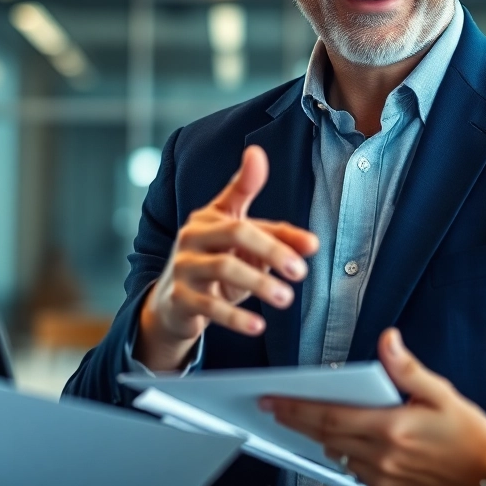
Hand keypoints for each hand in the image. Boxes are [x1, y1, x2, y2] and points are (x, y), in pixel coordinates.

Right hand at [136, 146, 318, 370]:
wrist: (174, 305)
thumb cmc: (216, 266)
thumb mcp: (245, 249)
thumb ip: (279, 238)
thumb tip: (312, 244)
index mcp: (211, 216)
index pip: (239, 195)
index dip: (249, 177)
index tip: (261, 161)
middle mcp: (193, 234)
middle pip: (236, 232)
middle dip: (272, 250)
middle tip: (299, 270)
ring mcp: (184, 265)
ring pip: (223, 267)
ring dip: (259, 282)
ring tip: (286, 298)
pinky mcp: (179, 297)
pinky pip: (209, 306)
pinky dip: (235, 317)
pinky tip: (258, 325)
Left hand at [262, 329, 485, 485]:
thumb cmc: (471, 440)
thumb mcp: (443, 395)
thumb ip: (408, 369)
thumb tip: (388, 341)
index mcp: (391, 427)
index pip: (330, 415)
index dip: (297, 407)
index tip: (275, 399)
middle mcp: (382, 455)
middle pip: (325, 435)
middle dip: (296, 420)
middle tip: (273, 408)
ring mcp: (383, 477)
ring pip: (337, 454)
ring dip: (319, 437)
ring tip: (306, 421)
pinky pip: (354, 472)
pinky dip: (344, 455)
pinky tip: (343, 444)